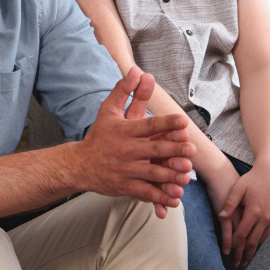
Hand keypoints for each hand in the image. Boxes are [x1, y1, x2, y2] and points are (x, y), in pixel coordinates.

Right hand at [70, 67, 196, 217]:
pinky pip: (145, 192)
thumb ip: (124, 90)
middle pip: (154, 150)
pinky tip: (175, 198)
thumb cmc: (98, 135)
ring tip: (187, 175)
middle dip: (173, 150)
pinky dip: (160, 196)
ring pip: (152, 173)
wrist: (78, 165)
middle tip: (191, 149)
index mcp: (126, 131)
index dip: (166, 123)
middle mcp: (127, 151)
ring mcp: (126, 170)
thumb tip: (137, 71)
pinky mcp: (125, 186)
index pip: (149, 125)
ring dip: (170, 175)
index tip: (183, 121)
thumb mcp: (108, 110)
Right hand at [201, 163, 243, 258]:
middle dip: (246, 253)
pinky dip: (228, 242)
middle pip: (249, 238)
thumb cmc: (231, 183)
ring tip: (237, 261)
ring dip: (239, 251)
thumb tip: (251, 221)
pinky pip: (228, 231)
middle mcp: (246, 214)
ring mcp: (236, 214)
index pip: (256, 232)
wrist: (222, 172)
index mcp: (252, 210)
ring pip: (240, 238)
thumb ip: (247, 209)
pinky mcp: (226, 213)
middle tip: (244, 262)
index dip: (252, 245)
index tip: (250, 254)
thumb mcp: (243, 196)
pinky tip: (227, 250)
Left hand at [219, 164, 269, 266]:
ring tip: (247, 256)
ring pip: (262, 237)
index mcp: (253, 211)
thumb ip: (230, 204)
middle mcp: (265, 217)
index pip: (242, 234)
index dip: (234, 244)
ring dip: (254, 248)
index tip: (228, 251)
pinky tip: (257, 241)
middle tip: (239, 263)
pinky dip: (263, 238)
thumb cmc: (253, 178)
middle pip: (253, 241)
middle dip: (245, 253)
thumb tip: (221, 216)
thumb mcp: (239, 188)